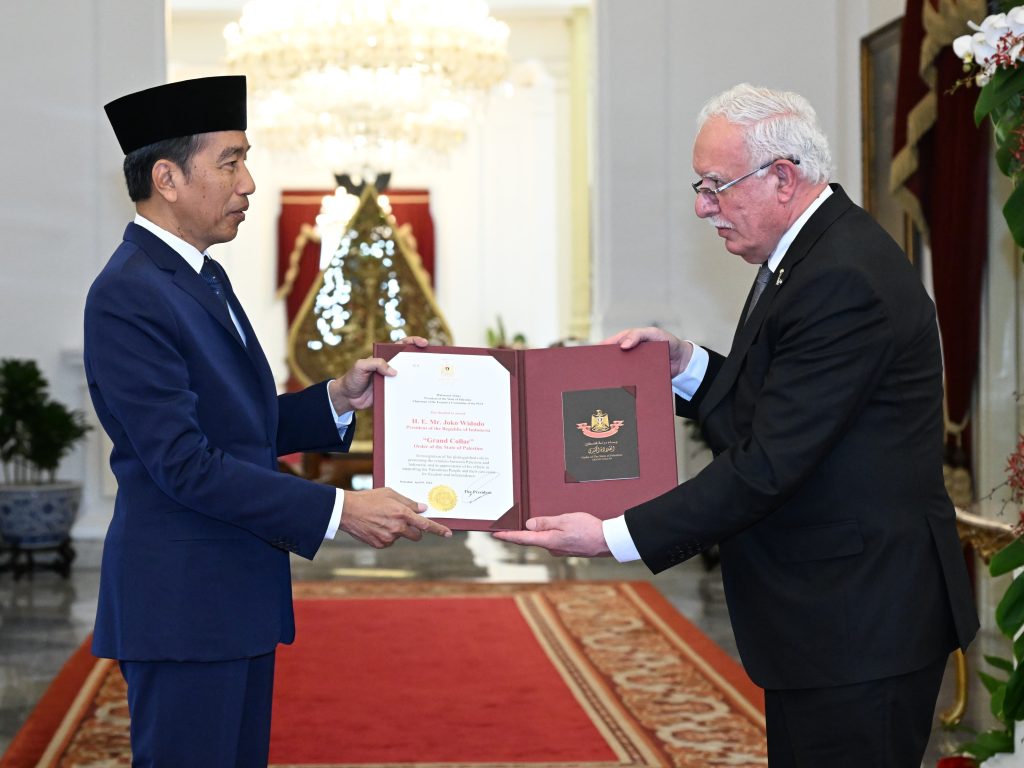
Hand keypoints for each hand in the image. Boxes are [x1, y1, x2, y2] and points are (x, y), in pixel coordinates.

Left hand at [328, 337, 427, 411]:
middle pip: (411, 360)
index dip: (414, 342)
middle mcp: (391, 367)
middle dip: (424, 359)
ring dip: (420, 377)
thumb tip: (394, 372)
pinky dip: (413, 393)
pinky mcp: (393, 392)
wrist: (348, 398)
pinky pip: (405, 391)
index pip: (402, 345)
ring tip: (432, 379)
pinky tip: (422, 396)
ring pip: (410, 376)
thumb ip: (376, 364)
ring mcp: (393, 380)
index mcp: (385, 356)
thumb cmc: (353, 378)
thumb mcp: (360, 366)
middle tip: (434, 361)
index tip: (424, 343)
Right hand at [340, 488, 451, 547]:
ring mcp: (388, 538)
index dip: (439, 530)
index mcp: (402, 513)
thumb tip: (423, 509)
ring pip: (401, 538)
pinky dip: (386, 536)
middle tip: (406, 522)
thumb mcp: (390, 494)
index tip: (449, 534)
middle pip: (417, 535)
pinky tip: (376, 526)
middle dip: (415, 531)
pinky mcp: (380, 545)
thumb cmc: (369, 498)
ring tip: (383, 520)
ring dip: (398, 531)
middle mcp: (397, 527)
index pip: (426, 525)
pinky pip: (389, 542)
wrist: (347, 511)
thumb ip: (409, 502)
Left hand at [492, 512, 609, 556]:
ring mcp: (560, 549)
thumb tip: (529, 525)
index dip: (507, 535)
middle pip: (530, 539)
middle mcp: (552, 548)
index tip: (495, 534)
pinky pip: (552, 539)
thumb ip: (546, 522)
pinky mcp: (567, 548)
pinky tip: (548, 527)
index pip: (523, 538)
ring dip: (535, 532)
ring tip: (526, 522)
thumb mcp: (565, 520)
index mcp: (549, 541)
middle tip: (506, 525)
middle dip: (519, 532)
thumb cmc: (588, 529)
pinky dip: (547, 533)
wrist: (607, 541)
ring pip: (543, 538)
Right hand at [601, 327, 691, 377]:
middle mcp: (629, 355)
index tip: (592, 355)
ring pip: (619, 373)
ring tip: (605, 383)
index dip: (601, 349)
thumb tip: (622, 346)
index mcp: (629, 341)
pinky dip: (625, 386)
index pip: (611, 345)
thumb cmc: (668, 342)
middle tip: (596, 371)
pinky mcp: (640, 379)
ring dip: (613, 377)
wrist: (683, 361)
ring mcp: (634, 368)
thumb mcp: (653, 333)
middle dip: (604, 365)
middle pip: (612, 361)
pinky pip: (630, 382)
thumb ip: (638, 335)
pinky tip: (620, 390)